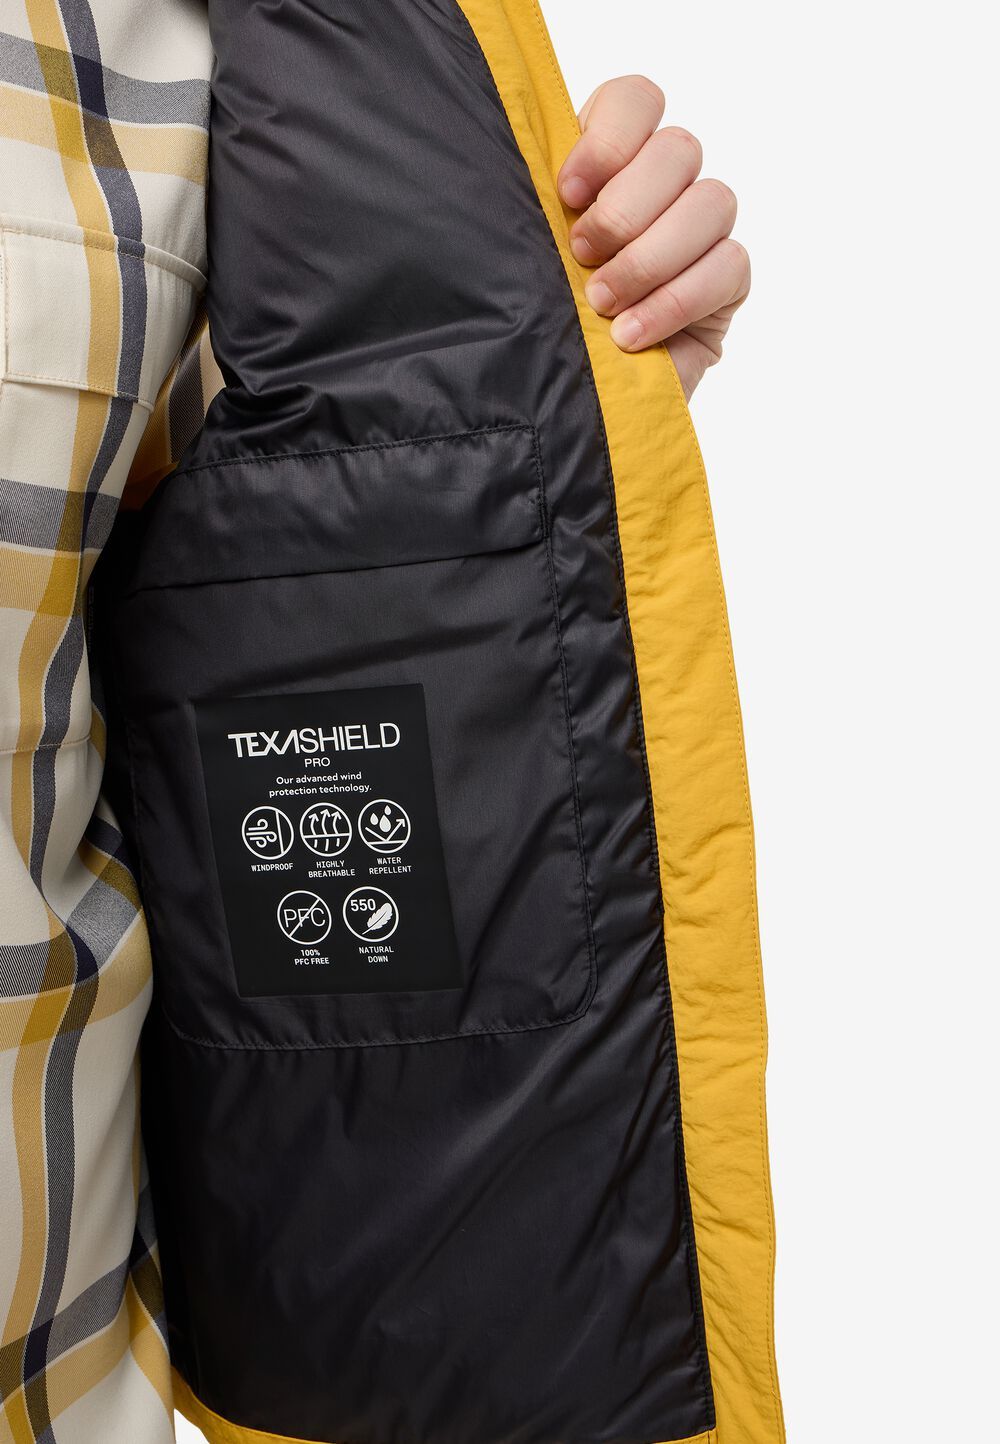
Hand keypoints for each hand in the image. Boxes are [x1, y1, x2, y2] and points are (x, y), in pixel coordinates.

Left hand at [557, 76, 749, 398]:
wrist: (562, 408)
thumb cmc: (535, 326)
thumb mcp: (521, 262)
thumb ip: (532, 209)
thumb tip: (530, 178)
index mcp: (610, 164)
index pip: (636, 101)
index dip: (608, 139)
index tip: (566, 196)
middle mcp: (662, 189)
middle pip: (678, 149)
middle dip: (625, 209)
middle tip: (581, 257)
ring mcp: (701, 234)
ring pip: (712, 201)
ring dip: (651, 256)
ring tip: (603, 304)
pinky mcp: (726, 284)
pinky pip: (727, 266)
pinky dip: (674, 300)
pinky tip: (631, 334)